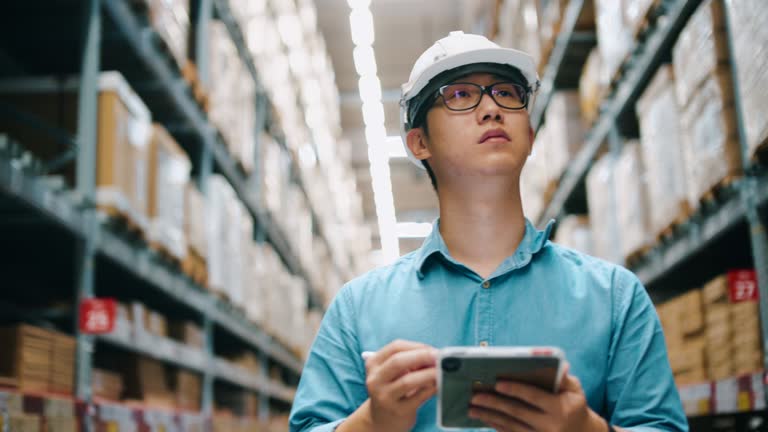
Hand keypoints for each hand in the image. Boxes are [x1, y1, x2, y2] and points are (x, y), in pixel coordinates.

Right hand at [362, 340, 437, 431]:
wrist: (383, 419)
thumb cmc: (393, 389)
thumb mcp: (393, 373)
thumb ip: (409, 362)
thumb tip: (434, 355)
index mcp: (373, 364)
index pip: (395, 347)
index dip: (416, 346)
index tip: (432, 349)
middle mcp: (375, 380)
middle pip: (398, 361)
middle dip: (422, 356)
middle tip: (439, 357)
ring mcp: (384, 396)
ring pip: (408, 381)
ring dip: (429, 374)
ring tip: (441, 371)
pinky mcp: (397, 411)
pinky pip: (418, 397)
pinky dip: (431, 389)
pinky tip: (439, 385)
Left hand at [467, 363, 606, 431]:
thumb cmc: (575, 406)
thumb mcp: (575, 391)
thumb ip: (564, 378)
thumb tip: (561, 364)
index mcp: (560, 409)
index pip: (534, 397)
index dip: (515, 389)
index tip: (498, 383)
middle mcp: (550, 426)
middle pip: (517, 412)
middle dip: (494, 403)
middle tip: (475, 396)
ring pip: (510, 426)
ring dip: (489, 416)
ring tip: (472, 408)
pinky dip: (495, 426)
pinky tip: (483, 418)